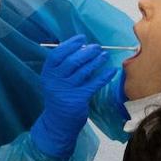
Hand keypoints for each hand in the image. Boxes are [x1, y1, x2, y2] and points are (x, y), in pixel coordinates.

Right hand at [30, 36, 114, 158]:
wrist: (57, 122)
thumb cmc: (58, 97)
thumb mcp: (54, 81)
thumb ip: (63, 67)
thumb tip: (82, 48)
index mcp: (48, 73)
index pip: (57, 54)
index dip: (70, 44)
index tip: (82, 38)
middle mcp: (55, 80)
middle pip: (72, 61)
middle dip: (86, 51)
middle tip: (97, 47)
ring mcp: (67, 90)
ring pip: (84, 71)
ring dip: (96, 61)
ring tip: (104, 55)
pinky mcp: (79, 98)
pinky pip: (94, 84)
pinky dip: (104, 76)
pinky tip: (112, 70)